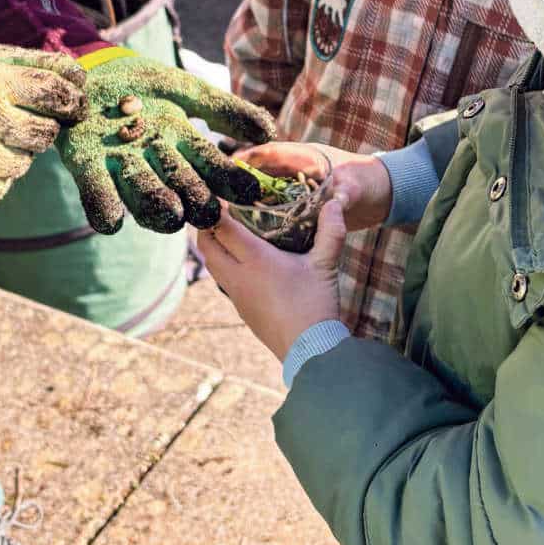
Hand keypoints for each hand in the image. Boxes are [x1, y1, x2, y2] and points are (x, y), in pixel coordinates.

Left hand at [59, 53, 276, 234]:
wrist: (85, 74)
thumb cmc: (139, 84)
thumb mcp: (186, 90)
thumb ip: (225, 110)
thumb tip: (269, 133)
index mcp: (183, 147)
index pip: (214, 169)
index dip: (231, 182)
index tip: (250, 191)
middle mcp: (157, 164)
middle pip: (185, 193)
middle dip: (197, 200)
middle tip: (207, 208)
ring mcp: (123, 168)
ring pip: (147, 201)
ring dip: (157, 203)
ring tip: (169, 210)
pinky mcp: (87, 168)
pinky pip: (99, 201)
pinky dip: (107, 211)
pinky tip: (113, 218)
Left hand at [199, 198, 347, 361]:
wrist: (309, 350)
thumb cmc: (316, 304)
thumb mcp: (325, 264)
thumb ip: (331, 230)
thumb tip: (337, 201)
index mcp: (255, 260)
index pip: (222, 228)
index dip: (215, 209)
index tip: (216, 194)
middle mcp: (238, 276)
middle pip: (207, 246)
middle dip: (206, 227)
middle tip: (216, 212)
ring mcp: (236, 295)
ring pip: (211, 265)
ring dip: (213, 247)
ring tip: (225, 234)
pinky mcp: (241, 310)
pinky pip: (223, 281)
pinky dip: (223, 265)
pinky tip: (240, 264)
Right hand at [234, 142, 392, 231]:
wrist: (384, 195)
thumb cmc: (370, 182)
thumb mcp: (357, 187)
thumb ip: (346, 193)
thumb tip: (339, 200)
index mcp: (305, 156)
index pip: (269, 152)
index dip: (246, 159)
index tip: (225, 169)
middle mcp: (295, 169)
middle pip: (258, 172)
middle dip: (236, 182)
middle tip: (214, 197)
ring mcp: (295, 186)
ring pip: (262, 190)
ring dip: (244, 200)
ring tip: (221, 216)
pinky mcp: (298, 203)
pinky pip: (273, 207)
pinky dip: (259, 215)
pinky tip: (245, 231)